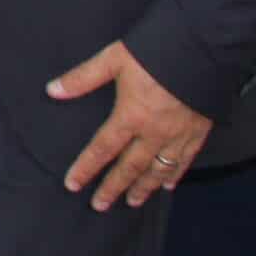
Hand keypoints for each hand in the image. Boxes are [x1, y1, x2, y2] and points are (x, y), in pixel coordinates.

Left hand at [50, 41, 214, 209]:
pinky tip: (169, 185)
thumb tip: (52, 90)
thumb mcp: (113, 59)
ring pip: (159, 169)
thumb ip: (82, 78)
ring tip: (132, 201)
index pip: (103, 149)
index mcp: (131, 115)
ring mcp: (179, 134)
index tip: (72, 185)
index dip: (86, 168)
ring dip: (144, 188)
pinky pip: (185, 160)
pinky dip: (176, 174)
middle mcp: (154, 131)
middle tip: (99, 205)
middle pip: (130, 167)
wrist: (203, 49)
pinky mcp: (199, 131)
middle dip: (114, 187)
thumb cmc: (155, 52)